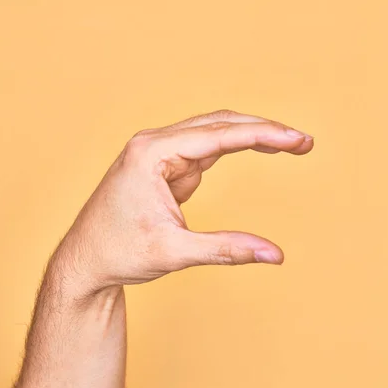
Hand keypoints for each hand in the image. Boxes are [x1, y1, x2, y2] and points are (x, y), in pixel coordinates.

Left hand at [54, 110, 313, 293]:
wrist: (84, 263)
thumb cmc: (118, 253)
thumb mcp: (174, 252)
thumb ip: (228, 249)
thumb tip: (275, 255)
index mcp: (151, 153)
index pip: (218, 135)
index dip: (263, 136)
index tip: (296, 140)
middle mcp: (154, 144)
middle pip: (219, 124)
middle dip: (263, 131)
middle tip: (303, 142)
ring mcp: (160, 153)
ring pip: (215, 133)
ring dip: (252, 137)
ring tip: (291, 145)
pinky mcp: (166, 167)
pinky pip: (207, 150)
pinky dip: (236, 150)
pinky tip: (261, 150)